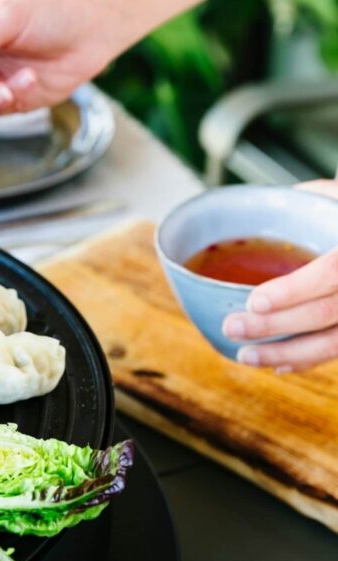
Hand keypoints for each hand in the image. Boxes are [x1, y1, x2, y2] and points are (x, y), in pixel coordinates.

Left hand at [222, 179, 337, 373]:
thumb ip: (294, 205)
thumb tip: (240, 215)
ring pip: (335, 342)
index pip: (333, 272)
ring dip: (287, 354)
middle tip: (233, 328)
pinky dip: (307, 360)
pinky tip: (278, 365)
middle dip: (276, 326)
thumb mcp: (325, 195)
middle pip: (328, 312)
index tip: (254, 301)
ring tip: (245, 356)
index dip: (295, 290)